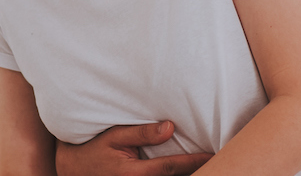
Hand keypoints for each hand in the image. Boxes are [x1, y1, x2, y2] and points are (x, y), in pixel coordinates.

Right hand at [55, 121, 213, 175]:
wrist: (73, 170)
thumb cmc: (93, 150)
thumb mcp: (113, 136)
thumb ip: (141, 133)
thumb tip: (170, 128)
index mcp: (137, 173)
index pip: (174, 167)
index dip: (198, 161)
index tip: (217, 154)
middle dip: (199, 170)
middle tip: (227, 162)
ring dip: (189, 173)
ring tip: (214, 164)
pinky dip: (177, 174)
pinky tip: (191, 168)